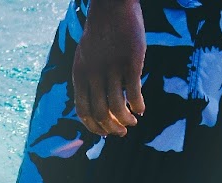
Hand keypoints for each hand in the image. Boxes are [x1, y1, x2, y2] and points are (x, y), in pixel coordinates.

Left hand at [73, 0, 144, 135]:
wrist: (111, 6)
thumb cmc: (100, 34)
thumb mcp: (85, 57)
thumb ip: (86, 79)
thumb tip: (93, 104)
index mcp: (80, 75)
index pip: (83, 111)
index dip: (94, 126)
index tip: (104, 132)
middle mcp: (93, 75)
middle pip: (101, 113)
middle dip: (112, 128)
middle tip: (122, 132)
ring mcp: (112, 69)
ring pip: (118, 107)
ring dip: (126, 120)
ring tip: (133, 121)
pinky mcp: (130, 62)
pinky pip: (134, 93)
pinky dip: (138, 106)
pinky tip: (141, 109)